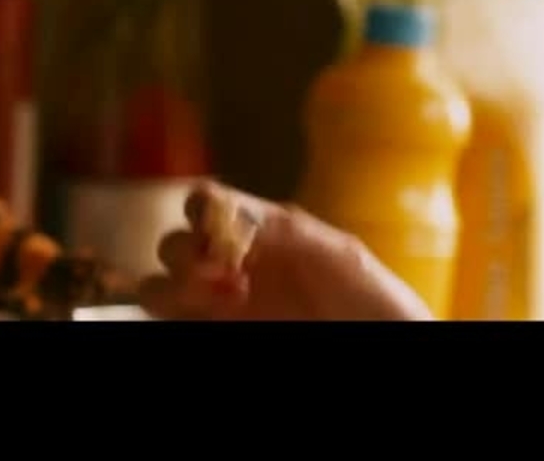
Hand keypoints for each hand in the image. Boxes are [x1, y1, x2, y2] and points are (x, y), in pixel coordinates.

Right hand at [137, 181, 433, 320]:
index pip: (208, 204)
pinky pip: (174, 319)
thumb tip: (232, 214)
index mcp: (263, 231)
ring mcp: (224, 304)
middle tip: (217, 269)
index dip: (199, 209)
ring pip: (161, 287)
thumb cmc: (370, 297)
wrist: (381, 339)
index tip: (211, 226)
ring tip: (216, 298)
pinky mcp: (219, 332)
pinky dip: (175, 313)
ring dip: (171, 287)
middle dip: (185, 252)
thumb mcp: (337, 251)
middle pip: (177, 245)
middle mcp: (236, 264)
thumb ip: (286, 229)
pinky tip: (215, 315)